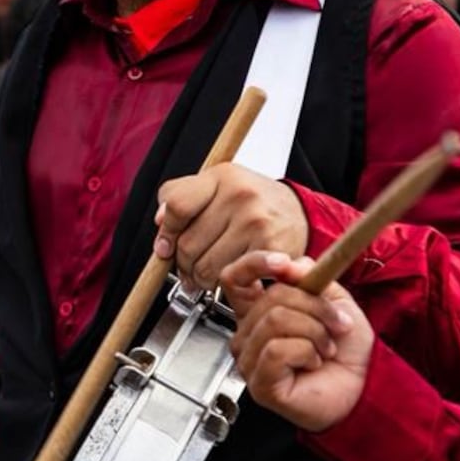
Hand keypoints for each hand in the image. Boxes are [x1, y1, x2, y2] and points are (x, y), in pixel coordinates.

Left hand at [155, 164, 308, 290]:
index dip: (165, 233)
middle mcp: (240, 196)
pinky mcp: (270, 250)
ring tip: (208, 272)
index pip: (177, 206)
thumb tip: (159, 222)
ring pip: (205, 267)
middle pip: (187, 245)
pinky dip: (223, 284)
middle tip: (190, 265)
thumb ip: (181, 197)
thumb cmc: (252, 201)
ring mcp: (256, 223)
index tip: (164, 247)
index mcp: (222, 176)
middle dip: (183, 263)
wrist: (299, 212)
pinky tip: (228, 274)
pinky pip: (229, 278)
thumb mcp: (216, 185)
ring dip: (200, 278)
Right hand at [222, 250, 372, 431]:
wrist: (364, 385)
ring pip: (275, 321)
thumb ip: (310, 276)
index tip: (283, 264)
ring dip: (315, 332)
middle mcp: (248, 333)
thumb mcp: (335, 299)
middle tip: (337, 324)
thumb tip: (289, 264)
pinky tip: (313, 363)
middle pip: (271, 297)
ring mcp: (249, 359)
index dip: (254, 264)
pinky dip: (307, 352)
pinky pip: (276, 350)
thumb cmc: (347, 349)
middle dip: (315, 307)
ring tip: (326, 348)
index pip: (235, 278)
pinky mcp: (258, 382)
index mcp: (260, 310)